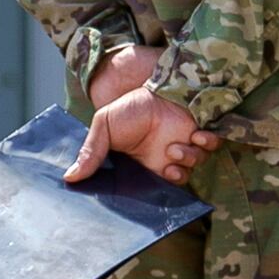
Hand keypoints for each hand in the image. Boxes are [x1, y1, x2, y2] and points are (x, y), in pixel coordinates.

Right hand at [67, 47, 212, 187]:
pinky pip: (209, 149)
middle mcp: (161, 160)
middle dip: (172, 178)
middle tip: (167, 170)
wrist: (154, 84)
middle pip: (172, 183)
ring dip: (187, 160)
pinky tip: (196, 136)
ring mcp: (182, 149)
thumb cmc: (129, 105)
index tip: (146, 190)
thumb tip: (68, 178)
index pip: (144, 188)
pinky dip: (206, 145)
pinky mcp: (199, 137)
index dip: (147, 194)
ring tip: (175, 148)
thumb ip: (90, 153)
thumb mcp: (104, 126)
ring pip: (192, 168)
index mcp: (139, 164)